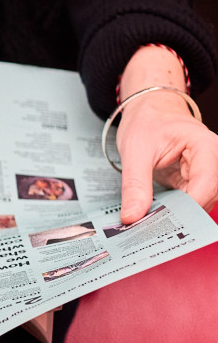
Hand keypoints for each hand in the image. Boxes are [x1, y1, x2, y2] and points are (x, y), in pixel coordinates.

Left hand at [116, 45, 217, 223]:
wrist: (148, 112)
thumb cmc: (147, 122)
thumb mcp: (134, 150)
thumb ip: (135, 184)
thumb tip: (132, 216)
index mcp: (205, 147)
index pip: (207, 183)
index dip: (187, 207)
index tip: (161, 222)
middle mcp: (211, 162)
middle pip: (205, 198)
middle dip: (179, 216)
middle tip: (148, 230)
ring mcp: (203, 174)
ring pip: (197, 205)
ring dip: (173, 217)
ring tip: (146, 227)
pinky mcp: (191, 184)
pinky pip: (185, 204)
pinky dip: (169, 213)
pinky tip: (151, 220)